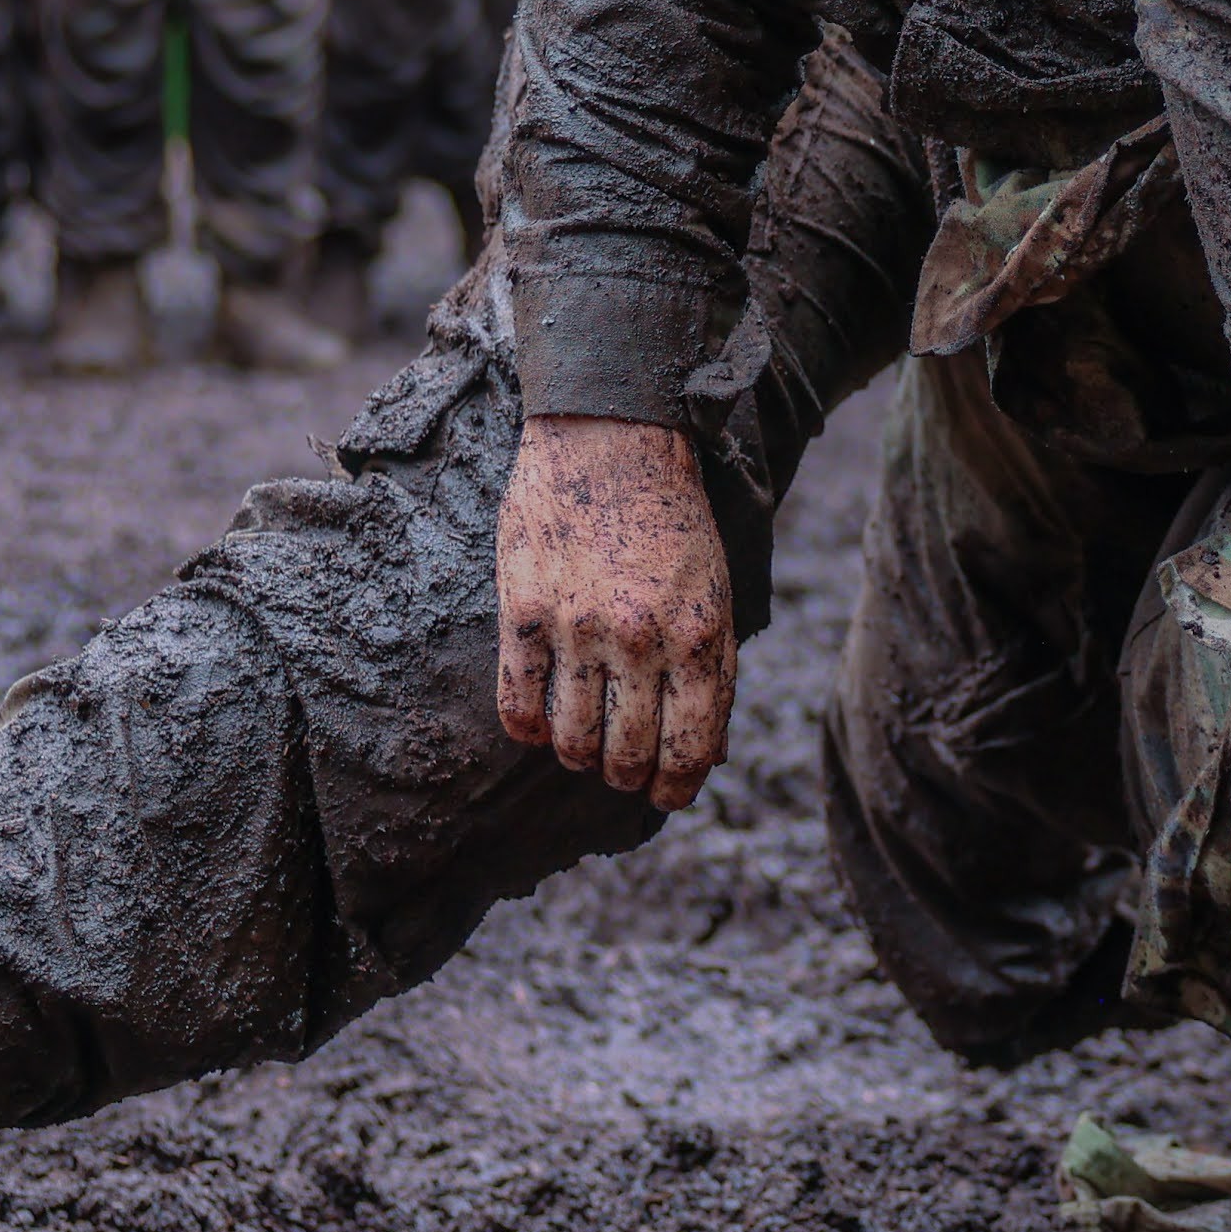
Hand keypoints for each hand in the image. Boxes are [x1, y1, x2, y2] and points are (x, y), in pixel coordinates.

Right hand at [496, 413, 738, 806]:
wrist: (611, 435)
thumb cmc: (671, 516)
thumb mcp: (713, 589)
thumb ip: (712, 667)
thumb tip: (708, 752)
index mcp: (700, 634)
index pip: (691, 746)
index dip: (678, 786)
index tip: (668, 796)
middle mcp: (641, 640)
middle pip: (628, 754)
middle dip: (628, 776)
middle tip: (621, 769)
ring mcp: (578, 628)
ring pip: (572, 739)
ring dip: (578, 756)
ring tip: (581, 746)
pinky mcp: (525, 611)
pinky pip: (517, 703)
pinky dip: (526, 728)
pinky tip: (535, 724)